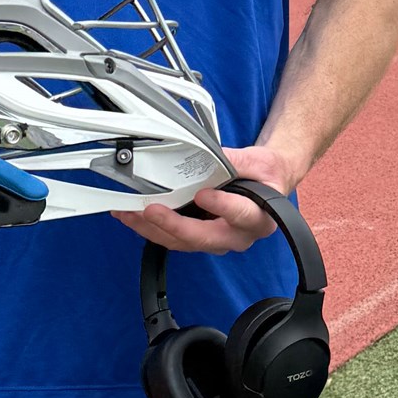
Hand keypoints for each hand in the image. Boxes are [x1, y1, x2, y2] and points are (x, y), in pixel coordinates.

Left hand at [114, 142, 297, 255]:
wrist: (266, 184)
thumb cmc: (265, 175)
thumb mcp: (258, 161)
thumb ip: (235, 161)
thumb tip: (209, 155)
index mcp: (259, 218)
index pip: (241, 215)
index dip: (222, 206)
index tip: (203, 194)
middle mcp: (238, 236)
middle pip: (204, 237)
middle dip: (174, 225)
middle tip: (152, 210)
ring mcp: (217, 240)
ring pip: (184, 242)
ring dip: (155, 229)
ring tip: (131, 213)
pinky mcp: (200, 238)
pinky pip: (174, 239)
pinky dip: (152, 229)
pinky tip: (134, 217)